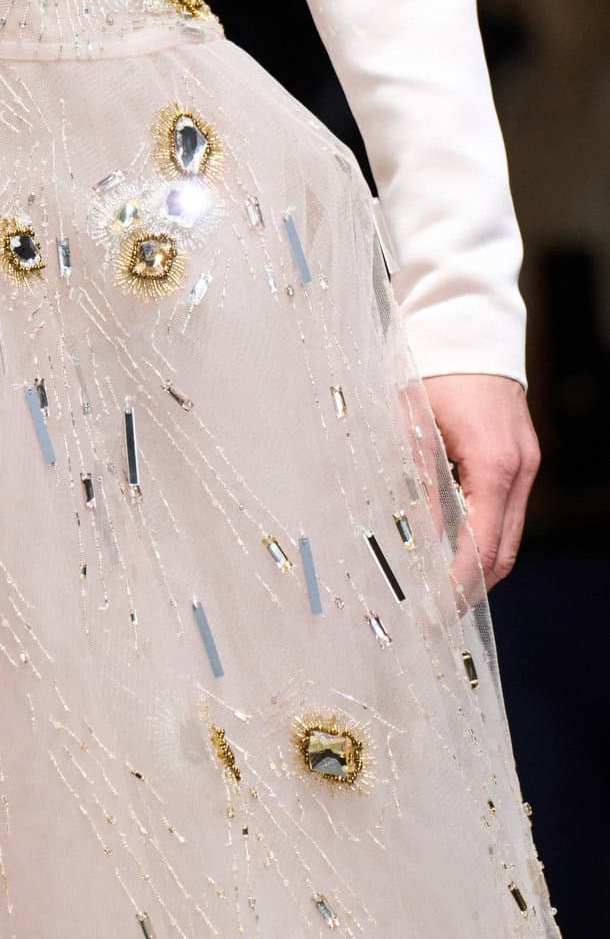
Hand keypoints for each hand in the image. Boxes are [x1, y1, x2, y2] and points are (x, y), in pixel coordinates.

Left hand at [423, 372, 538, 602]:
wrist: (465, 325)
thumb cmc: (430, 369)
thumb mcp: (411, 429)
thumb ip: (417, 488)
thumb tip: (415, 544)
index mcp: (495, 464)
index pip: (481, 547)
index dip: (457, 585)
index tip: (431, 611)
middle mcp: (521, 470)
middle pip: (503, 552)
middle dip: (469, 587)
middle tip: (432, 613)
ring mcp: (526, 464)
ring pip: (507, 535)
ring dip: (476, 565)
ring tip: (437, 588)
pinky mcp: (520, 458)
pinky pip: (506, 512)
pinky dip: (482, 536)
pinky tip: (452, 546)